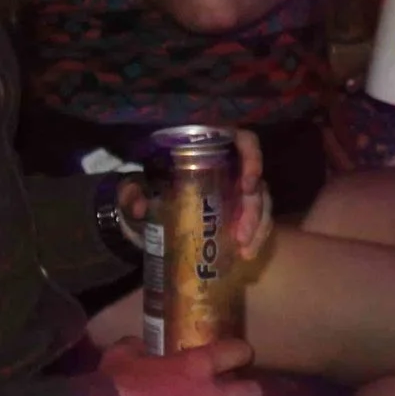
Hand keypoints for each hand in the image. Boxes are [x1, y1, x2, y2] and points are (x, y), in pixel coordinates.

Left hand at [126, 132, 271, 260]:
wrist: (150, 217)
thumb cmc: (149, 193)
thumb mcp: (138, 190)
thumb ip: (133, 193)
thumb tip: (140, 205)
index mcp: (210, 151)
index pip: (242, 141)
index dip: (253, 158)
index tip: (248, 184)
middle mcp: (231, 167)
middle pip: (256, 179)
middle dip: (253, 209)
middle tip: (241, 235)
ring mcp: (238, 189)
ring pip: (261, 202)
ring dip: (257, 226)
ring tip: (244, 251)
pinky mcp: (242, 210)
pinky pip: (259, 219)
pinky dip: (257, 236)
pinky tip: (246, 254)